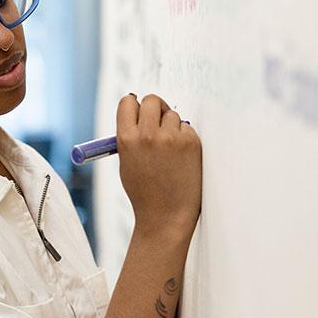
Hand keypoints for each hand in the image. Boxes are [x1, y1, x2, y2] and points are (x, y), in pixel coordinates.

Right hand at [116, 93, 202, 238]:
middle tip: (158, 121)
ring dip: (171, 126)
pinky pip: (187, 128)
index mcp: (126, 139)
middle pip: (152, 100)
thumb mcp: (127, 163)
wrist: (165, 217)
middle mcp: (148, 135)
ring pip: (172, 115)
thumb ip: (131, 137)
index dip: (135, 105)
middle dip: (155, 108)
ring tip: (170, 152)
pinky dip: (185, 139)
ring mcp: (171, 138)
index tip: (140, 111)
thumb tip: (141, 114)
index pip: (128, 102)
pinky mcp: (190, 143)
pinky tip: (181, 159)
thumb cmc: (145, 193)